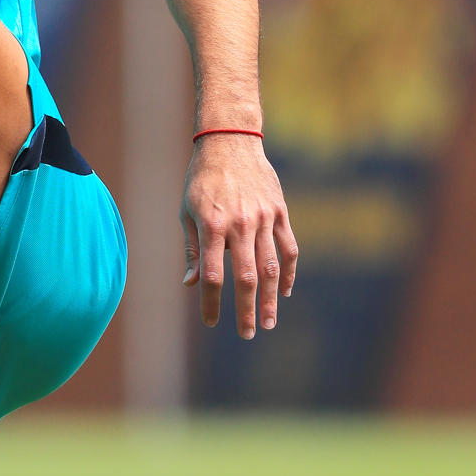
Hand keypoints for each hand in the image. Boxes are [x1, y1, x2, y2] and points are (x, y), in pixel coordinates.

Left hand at [181, 134, 297, 337]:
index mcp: (212, 226)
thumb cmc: (202, 180)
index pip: (213, 275)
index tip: (211, 323)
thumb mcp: (187, 212)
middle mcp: (240, 225)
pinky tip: (284, 291)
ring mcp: (264, 218)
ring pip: (271, 267)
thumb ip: (193, 250)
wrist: (231, 141)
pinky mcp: (280, 212)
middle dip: (247, 310)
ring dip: (271, 298)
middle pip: (247, 277)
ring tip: (268, 322)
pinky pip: (288, 248)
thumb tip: (191, 284)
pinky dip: (288, 272)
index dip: (211, 303)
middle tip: (248, 334)